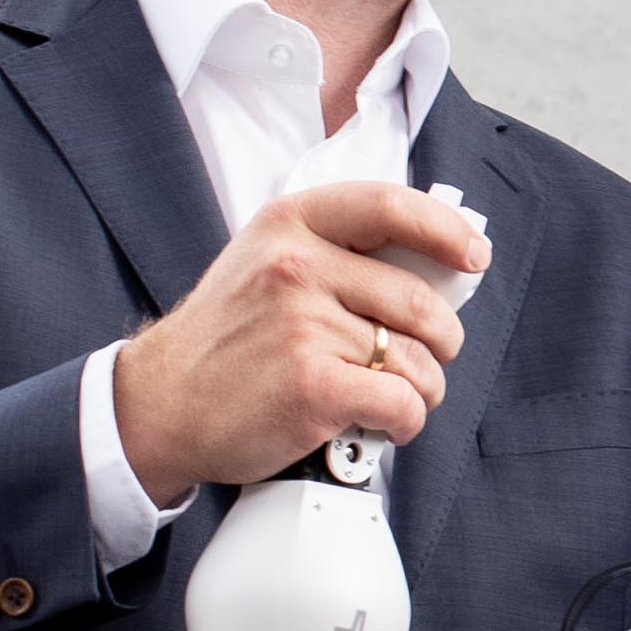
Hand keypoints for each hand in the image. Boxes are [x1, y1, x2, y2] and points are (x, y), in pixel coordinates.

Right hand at [109, 179, 489, 496]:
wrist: (158, 406)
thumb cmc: (223, 340)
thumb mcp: (265, 264)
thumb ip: (333, 253)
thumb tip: (431, 265)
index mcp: (289, 223)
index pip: (390, 206)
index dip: (445, 230)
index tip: (472, 256)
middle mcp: (297, 267)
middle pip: (417, 299)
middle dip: (439, 338)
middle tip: (429, 357)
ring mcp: (304, 326)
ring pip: (416, 359)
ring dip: (422, 387)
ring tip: (397, 396)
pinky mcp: (313, 387)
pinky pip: (401, 401)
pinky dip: (406, 420)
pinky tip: (387, 424)